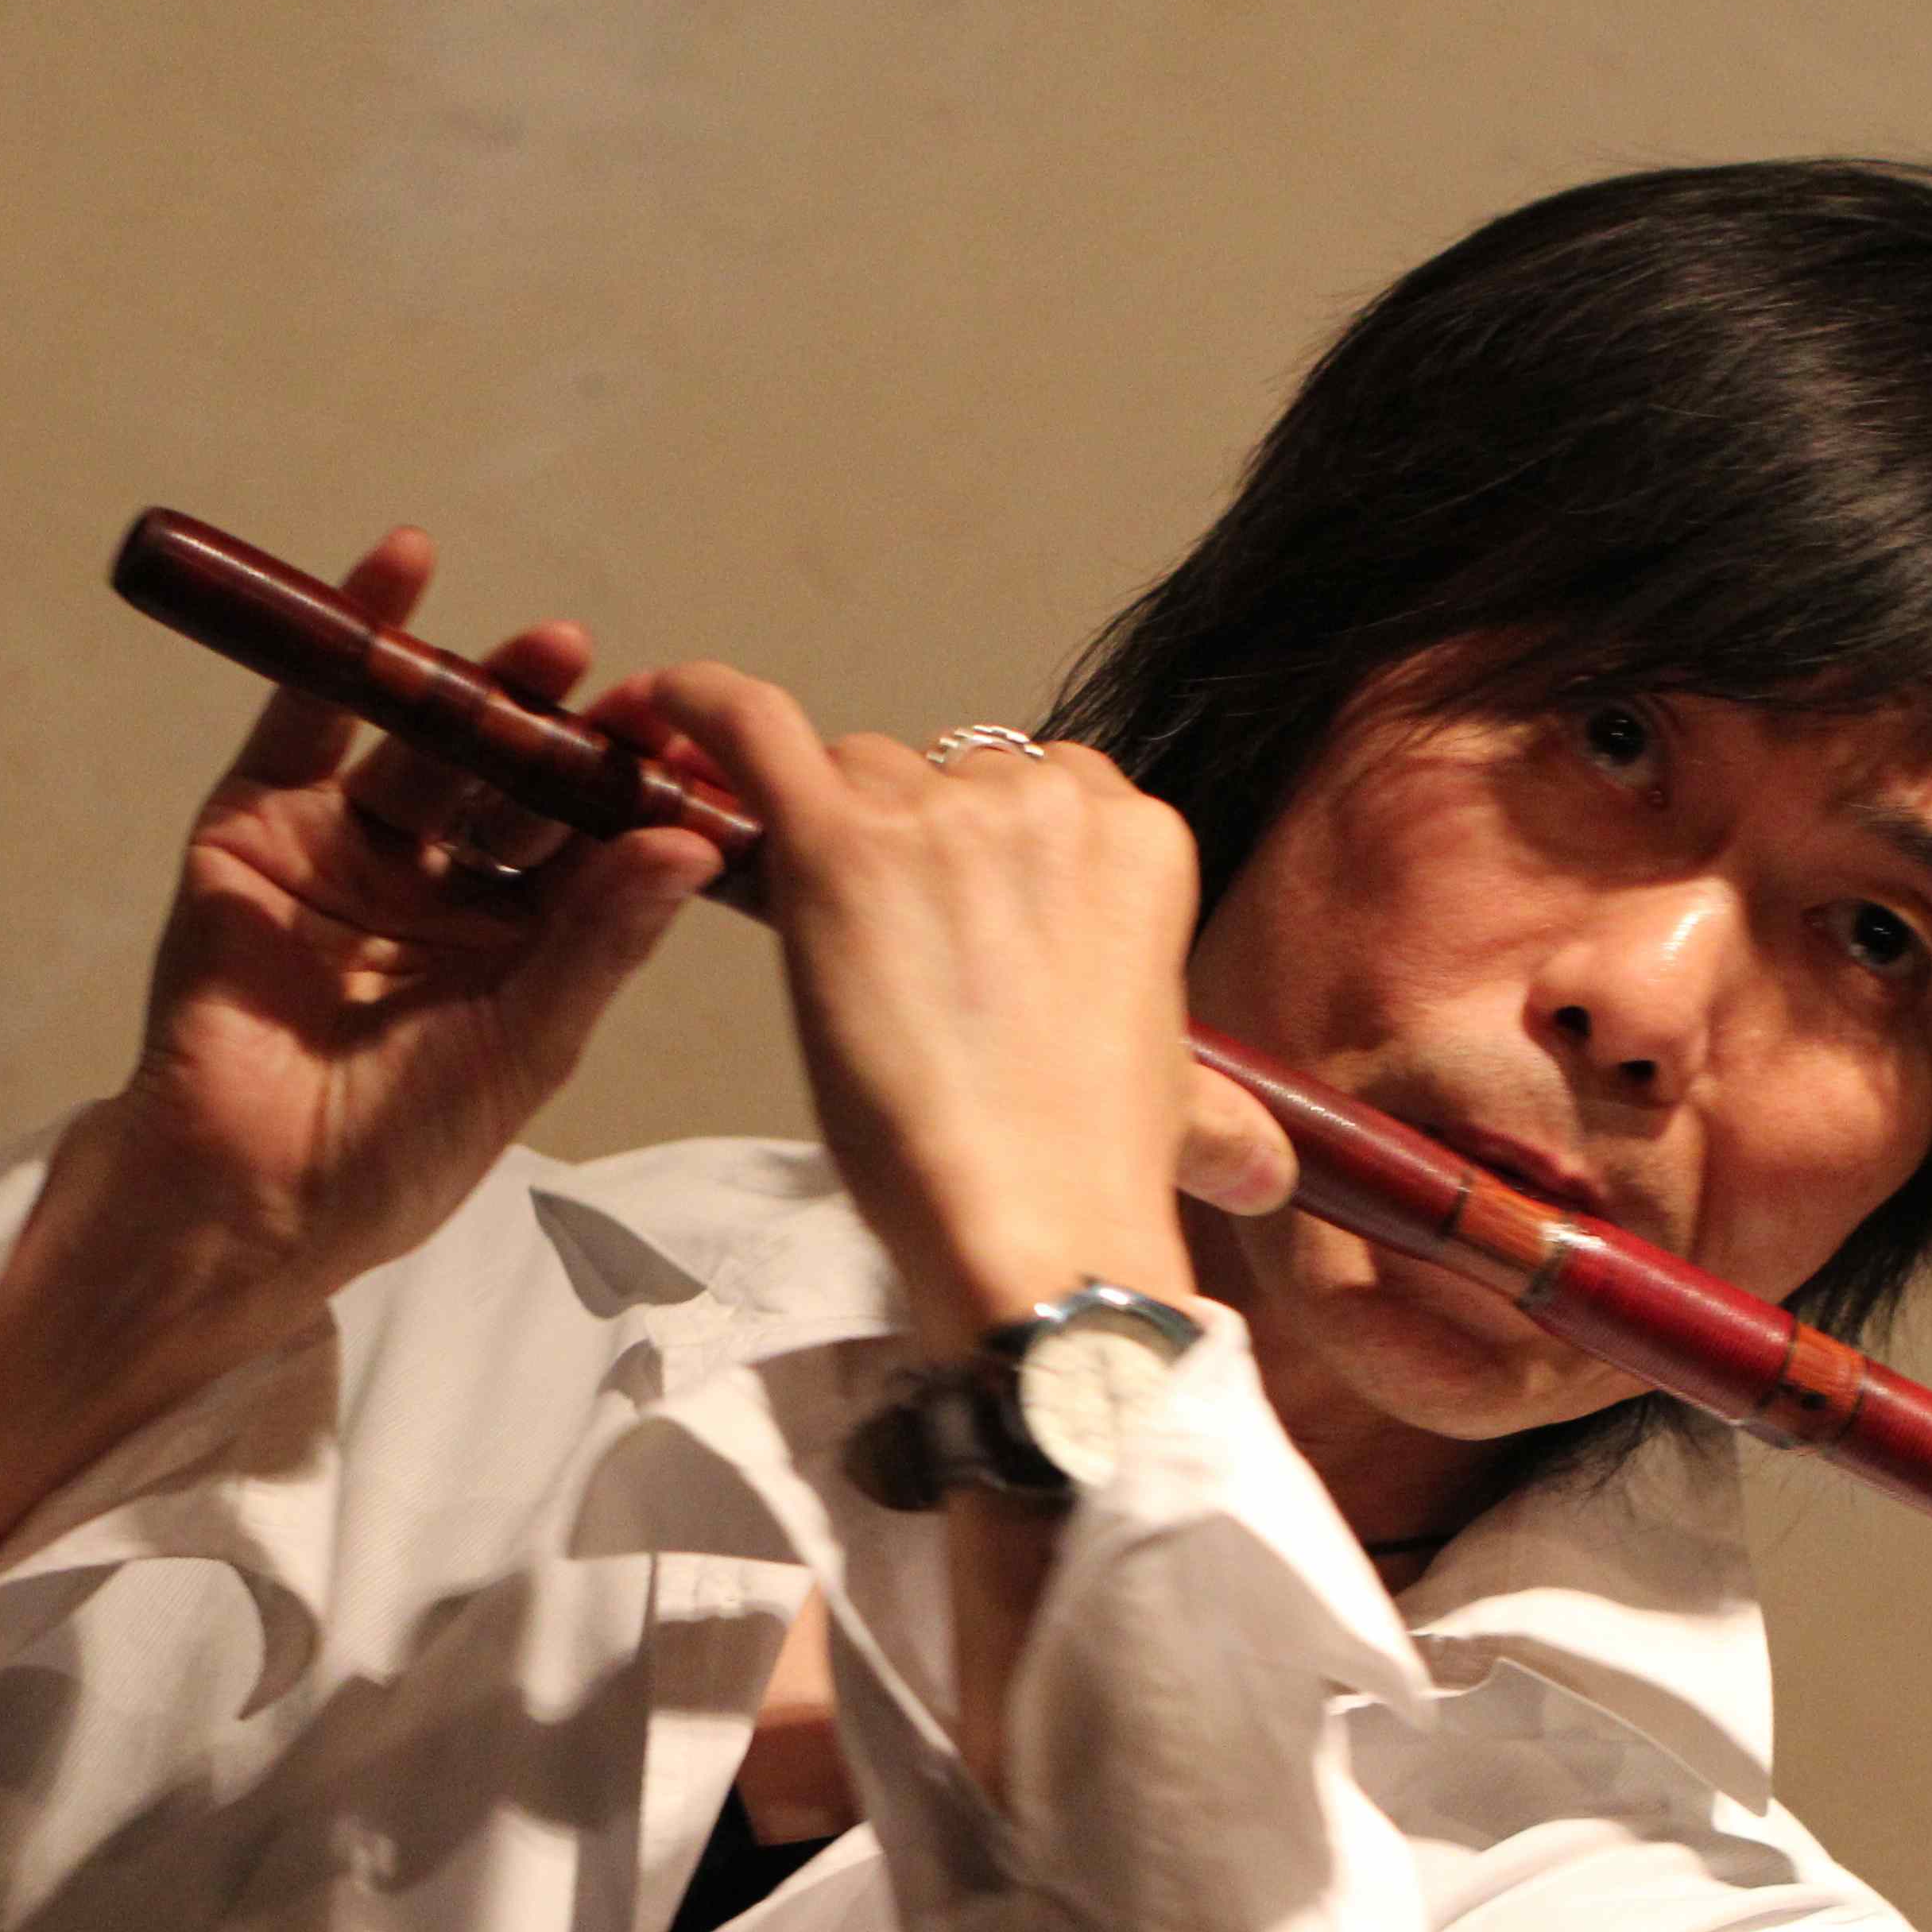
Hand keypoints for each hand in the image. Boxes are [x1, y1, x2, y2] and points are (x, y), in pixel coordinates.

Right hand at [104, 526, 726, 1311]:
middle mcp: (434, 892)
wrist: (248, 1195)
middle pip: (510, 787)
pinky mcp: (258, 828)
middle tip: (632, 693)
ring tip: (560, 647)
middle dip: (568, 738)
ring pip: (425, 747)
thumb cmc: (393, 1152)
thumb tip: (692, 844)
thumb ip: (602, 939)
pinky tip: (403, 568)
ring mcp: (345, 854)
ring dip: (486, 686)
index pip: (584, 848)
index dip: (634, 796)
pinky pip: (307, 719)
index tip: (695, 749)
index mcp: (512, 951)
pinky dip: (348, 644)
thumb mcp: (526, 1043)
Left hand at [630, 668, 1292, 1354]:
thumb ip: (1211, 1100)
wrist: (1030, 1224)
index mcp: (1141, 836)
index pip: (1042, 788)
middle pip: (946, 775)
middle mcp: (1049, 801)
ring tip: (831, 938)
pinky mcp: (840, 845)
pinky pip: (754, 730)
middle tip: (899, 955)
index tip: (966, 910)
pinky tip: (665, 707)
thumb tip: (1266, 1163)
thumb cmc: (1087, 1176)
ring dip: (838, 832)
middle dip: (916, 844)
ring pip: (861, 772)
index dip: (988, 849)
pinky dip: (703, 707)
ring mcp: (943, 816)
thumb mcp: (1173, 1105)